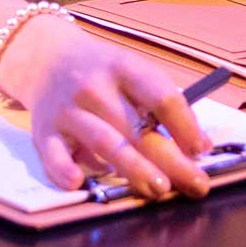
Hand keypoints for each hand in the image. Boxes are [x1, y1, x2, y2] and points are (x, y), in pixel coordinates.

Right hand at [0, 17, 215, 198]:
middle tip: (196, 183)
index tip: (202, 150)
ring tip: (160, 188)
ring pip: (104, 142)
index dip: (185, 126)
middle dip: (171, 159)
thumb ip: (160, 103)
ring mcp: (68, 109)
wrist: (46, 58)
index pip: (161, 97)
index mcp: (125, 68)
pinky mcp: (43, 130)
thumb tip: (197, 146)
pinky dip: (64, 169)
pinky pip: (53, 154)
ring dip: (134, 167)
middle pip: (138, 128)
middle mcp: (95, 87)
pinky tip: (80, 183)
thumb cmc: (102, 72)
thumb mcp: (132, 71)